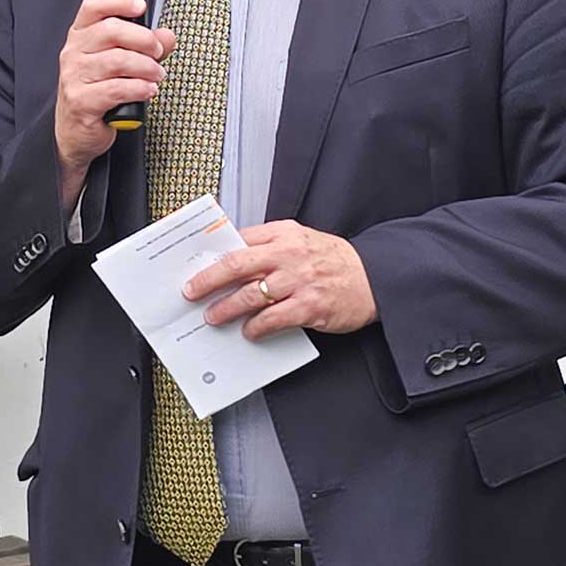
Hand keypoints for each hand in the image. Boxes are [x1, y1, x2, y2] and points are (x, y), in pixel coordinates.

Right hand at [54, 0, 175, 205]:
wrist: (75, 132)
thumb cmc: (97, 92)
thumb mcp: (122, 64)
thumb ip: (146, 47)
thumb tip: (167, 36)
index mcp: (80, 36)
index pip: (93, 6)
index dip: (118, 0)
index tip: (140, 6)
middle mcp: (73, 53)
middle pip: (111, 30)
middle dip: (143, 39)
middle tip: (157, 52)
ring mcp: (74, 77)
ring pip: (117, 60)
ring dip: (146, 67)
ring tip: (156, 75)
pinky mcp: (81, 101)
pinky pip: (116, 89)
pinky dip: (139, 88)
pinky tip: (148, 90)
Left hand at [185, 220, 377, 340]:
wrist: (374, 277)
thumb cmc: (334, 260)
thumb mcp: (302, 240)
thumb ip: (270, 247)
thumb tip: (232, 261)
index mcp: (284, 234)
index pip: (240, 240)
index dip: (213, 254)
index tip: (195, 266)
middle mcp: (289, 254)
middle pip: (237, 264)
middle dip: (208, 280)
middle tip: (191, 292)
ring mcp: (300, 281)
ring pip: (250, 294)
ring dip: (226, 308)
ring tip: (213, 317)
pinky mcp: (310, 306)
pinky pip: (273, 319)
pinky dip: (256, 327)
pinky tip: (249, 331)